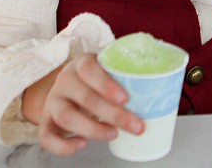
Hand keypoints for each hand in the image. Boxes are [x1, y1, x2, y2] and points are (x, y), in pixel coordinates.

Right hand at [25, 54, 143, 155]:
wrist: (68, 87)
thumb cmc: (96, 79)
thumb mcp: (109, 69)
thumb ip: (127, 73)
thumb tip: (165, 81)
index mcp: (81, 64)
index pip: (90, 70)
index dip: (106, 85)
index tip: (126, 98)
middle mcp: (64, 81)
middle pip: (85, 98)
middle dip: (113, 114)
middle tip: (136, 125)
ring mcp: (53, 102)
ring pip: (67, 118)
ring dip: (93, 129)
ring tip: (114, 134)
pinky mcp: (46, 122)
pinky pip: (47, 137)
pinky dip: (63, 146)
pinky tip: (82, 145)